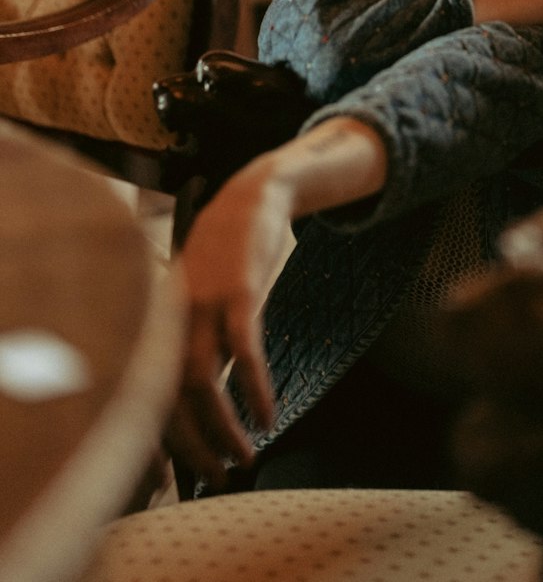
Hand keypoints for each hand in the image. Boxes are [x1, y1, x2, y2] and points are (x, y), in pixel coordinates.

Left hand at [165, 158, 293, 489]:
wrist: (253, 194)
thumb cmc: (229, 251)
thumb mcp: (203, 295)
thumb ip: (198, 338)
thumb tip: (205, 394)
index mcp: (159, 320)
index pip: (145, 393)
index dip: (161, 438)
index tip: (180, 472)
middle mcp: (172, 315)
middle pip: (170, 397)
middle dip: (193, 447)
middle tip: (218, 476)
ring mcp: (205, 303)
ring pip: (203, 382)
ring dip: (224, 429)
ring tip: (245, 455)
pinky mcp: (241, 292)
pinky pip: (244, 352)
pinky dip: (255, 389)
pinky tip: (268, 414)